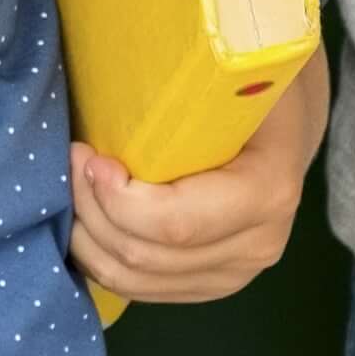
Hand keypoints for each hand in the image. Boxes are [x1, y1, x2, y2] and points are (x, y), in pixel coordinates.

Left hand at [69, 55, 325, 305]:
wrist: (284, 118)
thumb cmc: (251, 81)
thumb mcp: (234, 65)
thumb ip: (193, 79)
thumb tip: (127, 66)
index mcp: (268, 191)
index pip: (175, 223)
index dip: (116, 199)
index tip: (86, 155)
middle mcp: (260, 244)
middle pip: (146, 255)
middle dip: (90, 211)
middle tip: (70, 162)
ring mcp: (237, 272)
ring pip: (136, 281)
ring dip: (88, 239)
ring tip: (72, 188)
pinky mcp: (212, 283)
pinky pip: (141, 290)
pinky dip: (102, 258)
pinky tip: (86, 218)